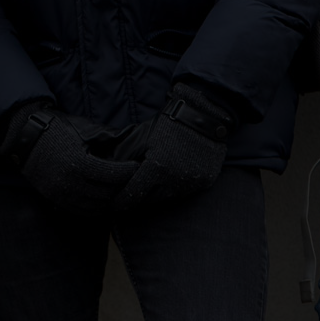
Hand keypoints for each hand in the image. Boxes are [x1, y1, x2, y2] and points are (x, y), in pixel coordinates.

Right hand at [3, 104, 139, 212]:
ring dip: (110, 200)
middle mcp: (70, 183)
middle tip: (133, 180)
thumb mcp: (82, 128)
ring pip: (96, 207)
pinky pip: (82, 211)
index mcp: (79, 163)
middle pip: (107, 194)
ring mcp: (62, 194)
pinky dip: (96, 208)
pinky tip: (103, 199)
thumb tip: (129, 142)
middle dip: (123, 187)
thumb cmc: (56, 128)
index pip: (113, 175)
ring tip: (120, 190)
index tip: (137, 167)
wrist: (24, 137)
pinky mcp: (56, 200)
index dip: (129, 172)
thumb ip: (105, 138)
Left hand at [113, 83, 234, 211]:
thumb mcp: (146, 138)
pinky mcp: (204, 182)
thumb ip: (133, 158)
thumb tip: (119, 173)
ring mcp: (191, 183)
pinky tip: (168, 182)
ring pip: (168, 197)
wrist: (204, 116)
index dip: (122, 201)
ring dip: (158, 193)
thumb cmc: (170, 122)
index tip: (115, 204)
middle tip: (130, 197)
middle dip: (140, 197)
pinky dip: (175, 188)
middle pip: (151, 199)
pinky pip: (185, 191)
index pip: (134, 194)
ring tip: (148, 190)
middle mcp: (173, 179)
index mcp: (156, 168)